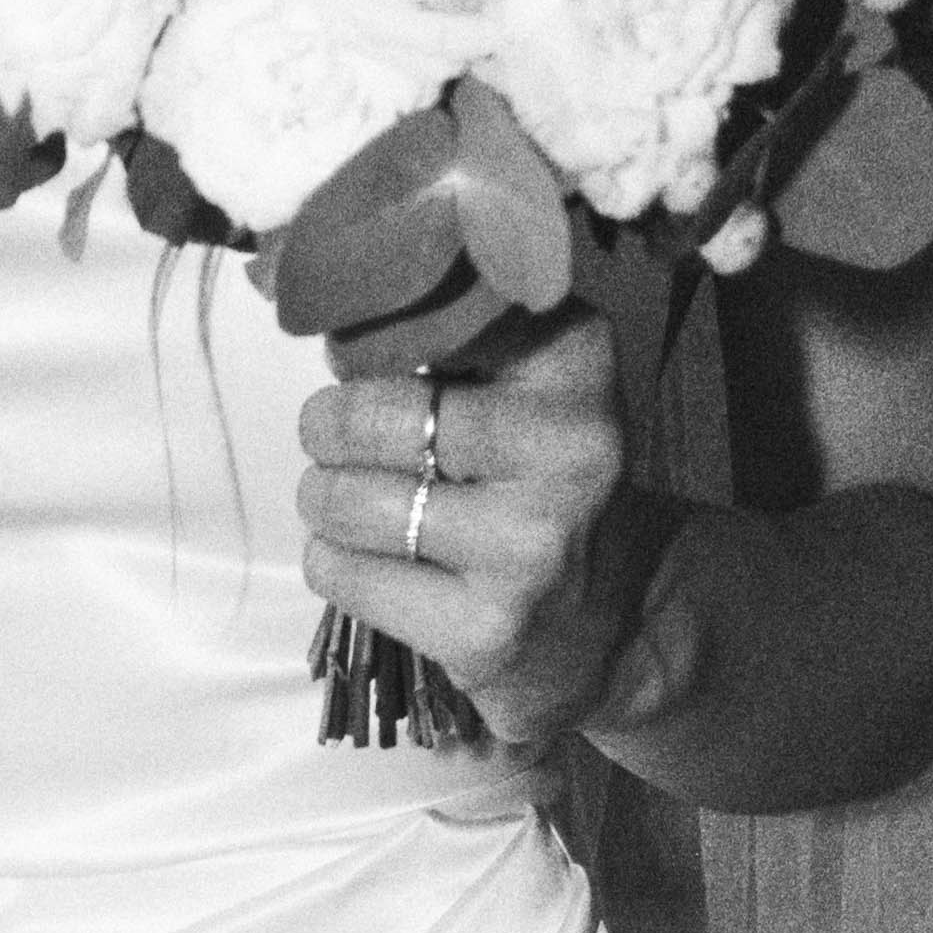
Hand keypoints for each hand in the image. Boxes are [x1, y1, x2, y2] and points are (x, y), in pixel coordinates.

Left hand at [296, 312, 655, 759]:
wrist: (611, 609)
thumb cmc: (539, 474)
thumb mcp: (529, 377)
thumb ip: (453, 328)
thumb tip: (322, 304)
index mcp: (574, 359)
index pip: (432, 322)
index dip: (370, 338)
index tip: (356, 355)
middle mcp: (564, 448)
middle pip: (373, 419)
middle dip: (328, 427)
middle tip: (326, 435)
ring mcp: (527, 547)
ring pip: (351, 503)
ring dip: (321, 498)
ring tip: (335, 498)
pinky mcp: (484, 629)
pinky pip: (349, 576)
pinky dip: (330, 561)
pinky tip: (356, 555)